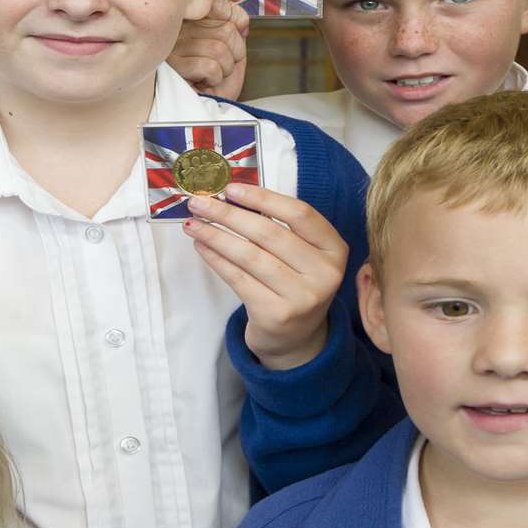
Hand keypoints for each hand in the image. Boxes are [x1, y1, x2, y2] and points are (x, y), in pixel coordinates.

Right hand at [169, 0, 248, 99]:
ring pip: (219, 49)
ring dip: (223, 70)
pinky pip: (209, 66)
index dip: (237, 26)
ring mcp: (172, 45)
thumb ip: (235, 30)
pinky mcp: (171, 66)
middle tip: (221, 68)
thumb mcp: (232, 53)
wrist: (203, 114)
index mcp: (193, 18)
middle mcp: (179, 26)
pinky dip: (214, 79)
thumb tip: (242, 22)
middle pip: (227, 30)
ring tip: (210, 77)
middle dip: (234, 56)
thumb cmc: (214, 85)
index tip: (232, 45)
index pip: (223, 7)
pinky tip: (202, 82)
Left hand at [185, 183, 345, 370]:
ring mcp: (302, 297)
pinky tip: (202, 246)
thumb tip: (230, 196)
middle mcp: (325, 273)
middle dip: (229, 214)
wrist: (295, 339)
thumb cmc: (293, 285)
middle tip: (199, 202)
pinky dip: (216, 259)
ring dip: (216, 236)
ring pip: (250, 256)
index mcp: (334, 249)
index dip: (264, 198)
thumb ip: (279, 227)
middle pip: (270, 233)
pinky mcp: (276, 314)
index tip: (231, 188)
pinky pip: (239, 279)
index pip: (300, 214)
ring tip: (193, 224)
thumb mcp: (302, 255)